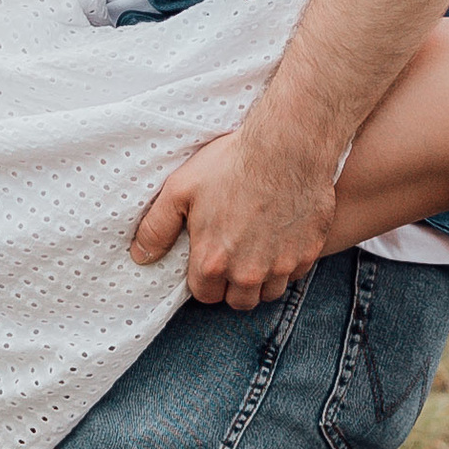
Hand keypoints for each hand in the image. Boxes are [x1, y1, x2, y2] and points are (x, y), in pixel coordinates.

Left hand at [130, 123, 338, 307]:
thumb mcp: (180, 189)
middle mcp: (248, 272)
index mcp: (213, 262)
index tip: (209, 258)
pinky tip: (278, 240)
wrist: (287, 146)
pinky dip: (286, 264)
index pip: (205, 295)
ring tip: (255, 252)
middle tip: (232, 257)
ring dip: (260, 280)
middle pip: (238, 301)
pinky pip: (294, 274)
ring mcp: (282, 265)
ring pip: (268, 293)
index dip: (204, 277)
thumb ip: (157, 228)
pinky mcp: (308, 252)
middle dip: (231, 285)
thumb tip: (140, 256)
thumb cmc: (231, 164)